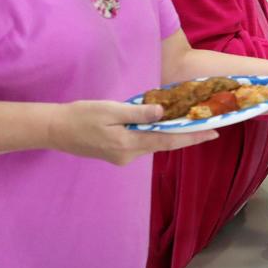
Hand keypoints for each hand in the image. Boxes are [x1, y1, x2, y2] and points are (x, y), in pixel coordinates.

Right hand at [47, 100, 219, 165]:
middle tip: (209, 127)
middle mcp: (128, 155)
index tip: (213, 133)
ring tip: (191, 124)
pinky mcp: (116, 153)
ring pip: (154, 144)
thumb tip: (162, 112)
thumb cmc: (80, 116)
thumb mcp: (110, 110)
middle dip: (187, 136)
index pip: (168, 140)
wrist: (54, 130)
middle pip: (164, 143)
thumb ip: (137, 112)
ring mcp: (122, 157)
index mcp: (128, 144)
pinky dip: (155, 135)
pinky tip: (162, 125)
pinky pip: (142, 143)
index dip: (192, 137)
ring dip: (171, 134)